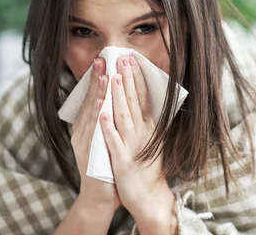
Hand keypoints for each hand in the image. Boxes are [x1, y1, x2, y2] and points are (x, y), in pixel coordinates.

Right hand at [70, 57, 119, 216]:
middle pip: (90, 101)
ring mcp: (84, 142)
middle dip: (97, 80)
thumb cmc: (105, 166)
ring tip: (103, 75)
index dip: (98, 80)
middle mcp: (83, 132)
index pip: (93, 98)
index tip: (104, 61)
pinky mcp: (89, 154)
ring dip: (98, 93)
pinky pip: (94, 132)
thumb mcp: (105, 139)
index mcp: (87, 128)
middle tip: (103, 59)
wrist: (100, 197)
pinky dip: (97, 117)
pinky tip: (100, 105)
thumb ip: (106, 121)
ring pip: (92, 113)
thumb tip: (114, 100)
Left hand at [100, 55, 176, 232]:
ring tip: (114, 77)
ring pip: (123, 116)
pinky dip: (108, 127)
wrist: (148, 197)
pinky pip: (113, 141)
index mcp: (148, 127)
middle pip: (134, 101)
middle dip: (128, 79)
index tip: (131, 60)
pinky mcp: (121, 160)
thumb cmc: (148, 168)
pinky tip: (102, 113)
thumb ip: (148, 121)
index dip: (137, 78)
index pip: (143, 97)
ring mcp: (132, 146)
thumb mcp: (153, 140)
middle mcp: (142, 133)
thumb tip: (145, 100)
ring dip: (119, 96)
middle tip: (122, 58)